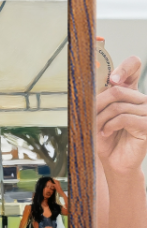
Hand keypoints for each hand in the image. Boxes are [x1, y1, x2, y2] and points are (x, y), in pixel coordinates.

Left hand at [97, 56, 146, 172]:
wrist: (114, 161)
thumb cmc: (106, 139)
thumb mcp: (97, 116)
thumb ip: (97, 101)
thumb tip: (86, 88)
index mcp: (130, 94)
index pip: (135, 67)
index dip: (126, 66)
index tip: (112, 78)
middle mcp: (142, 100)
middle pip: (117, 90)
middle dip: (98, 103)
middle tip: (90, 116)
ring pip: (118, 106)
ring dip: (102, 118)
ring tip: (98, 129)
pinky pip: (125, 118)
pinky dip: (110, 125)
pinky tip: (106, 132)